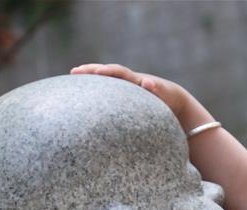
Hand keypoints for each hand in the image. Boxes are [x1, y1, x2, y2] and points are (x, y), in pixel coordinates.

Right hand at [70, 63, 189, 119]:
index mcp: (136, 80)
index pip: (119, 73)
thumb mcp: (166, 96)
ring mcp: (125, 87)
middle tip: (74, 72)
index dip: (108, 72)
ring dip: (90, 77)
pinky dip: (95, 88)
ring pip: (105, 80)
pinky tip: (82, 93)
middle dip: (91, 71)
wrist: (173, 101)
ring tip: (73, 76)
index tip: (96, 72)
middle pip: (107, 72)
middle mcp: (128, 80)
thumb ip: (158, 90)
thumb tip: (148, 82)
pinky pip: (107, 90)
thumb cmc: (169, 101)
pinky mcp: (123, 96)